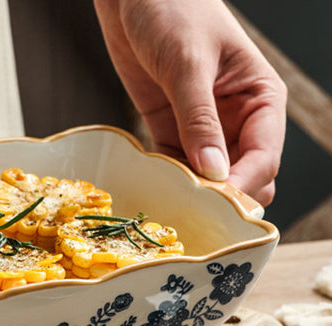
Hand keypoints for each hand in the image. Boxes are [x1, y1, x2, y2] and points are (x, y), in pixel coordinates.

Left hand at [93, 0, 286, 205]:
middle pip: (244, 177)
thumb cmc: (172, 10)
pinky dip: (169, 184)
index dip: (244, 185)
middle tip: (196, 210)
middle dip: (225, 197)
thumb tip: (214, 172)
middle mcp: (238, 119)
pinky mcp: (171, 132)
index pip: (265, 157)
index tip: (218, 203)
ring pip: (210, 181)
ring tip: (172, 206)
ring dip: (194, 196)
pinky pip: (176, 170)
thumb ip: (199, 119)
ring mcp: (204, 129)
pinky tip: (156, 191)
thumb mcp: (187, 63)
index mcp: (260, 98)